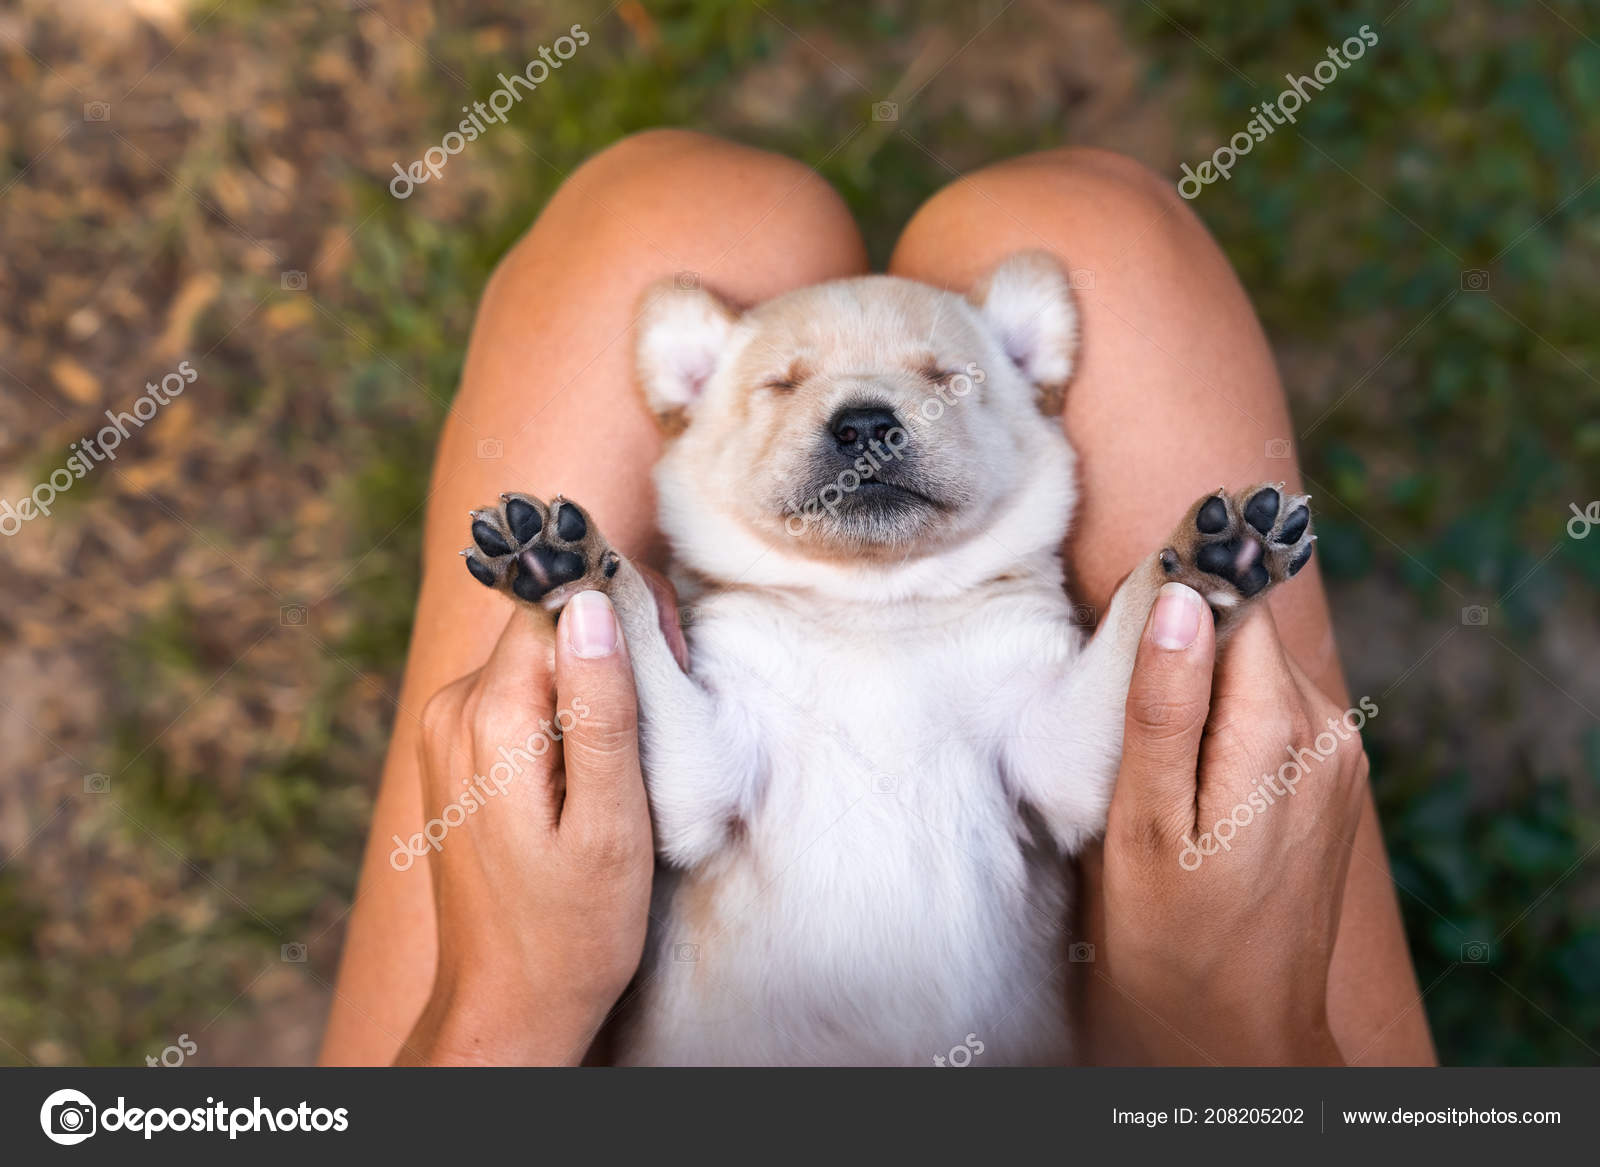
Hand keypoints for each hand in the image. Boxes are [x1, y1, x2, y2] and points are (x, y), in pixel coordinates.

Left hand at [397, 577, 674, 1065]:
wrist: (506, 1005)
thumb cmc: (570, 930)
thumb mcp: (610, 824)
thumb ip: (601, 709)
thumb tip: (591, 605)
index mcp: (489, 717)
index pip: (556, 602)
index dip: (622, 620)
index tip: (664, 668)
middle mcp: (452, 709)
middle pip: (545, 626)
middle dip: (611, 651)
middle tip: (658, 720)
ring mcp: (447, 730)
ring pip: (536, 659)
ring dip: (591, 685)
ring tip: (626, 760)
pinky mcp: (457, 750)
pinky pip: (519, 695)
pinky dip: (563, 713)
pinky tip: (591, 771)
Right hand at [1080, 582, 1370, 1064]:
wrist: (1242, 1028)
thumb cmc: (1177, 938)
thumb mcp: (1146, 822)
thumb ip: (1164, 705)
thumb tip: (1179, 598)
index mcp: (1281, 732)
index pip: (1239, 602)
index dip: (1180, 596)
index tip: (1127, 630)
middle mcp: (1329, 732)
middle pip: (1249, 633)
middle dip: (1186, 648)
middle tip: (1128, 713)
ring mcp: (1339, 758)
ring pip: (1259, 670)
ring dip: (1203, 689)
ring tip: (1157, 762)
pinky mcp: (1332, 779)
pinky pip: (1274, 710)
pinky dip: (1226, 722)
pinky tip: (1190, 780)